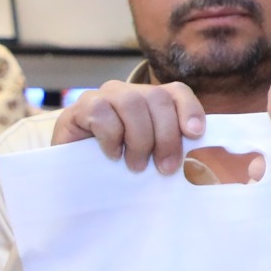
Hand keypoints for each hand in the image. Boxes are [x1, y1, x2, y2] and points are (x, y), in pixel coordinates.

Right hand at [50, 80, 205, 174]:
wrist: (73, 179)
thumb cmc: (117, 170)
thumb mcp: (149, 161)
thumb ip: (170, 155)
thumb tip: (198, 168)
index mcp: (149, 102)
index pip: (176, 92)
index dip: (189, 109)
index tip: (195, 134)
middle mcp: (127, 93)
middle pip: (157, 97)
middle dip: (166, 135)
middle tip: (165, 168)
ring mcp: (102, 97)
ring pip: (131, 103)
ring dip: (139, 139)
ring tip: (136, 166)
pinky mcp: (79, 108)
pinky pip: (102, 113)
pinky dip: (111, 137)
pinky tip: (112, 155)